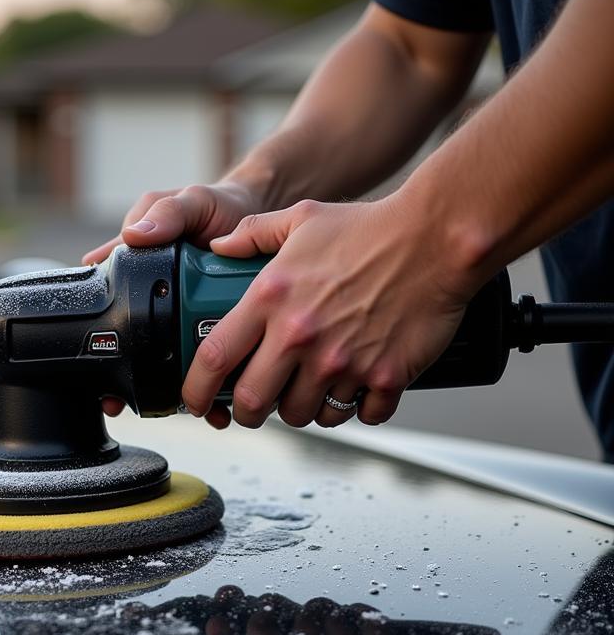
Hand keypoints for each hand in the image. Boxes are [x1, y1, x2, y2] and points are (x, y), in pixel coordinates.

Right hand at [87, 180, 262, 426]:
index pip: (105, 308)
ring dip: (181, 394)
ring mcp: (186, 324)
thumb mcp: (192, 203)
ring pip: (172, 370)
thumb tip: (134, 235)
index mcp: (139, 271)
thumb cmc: (221, 208)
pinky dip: (215, 390)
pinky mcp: (218, 336)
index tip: (101, 372)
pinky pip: (211, 371)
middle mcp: (157, 304)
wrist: (268, 225)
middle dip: (135, 384)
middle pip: (137, 352)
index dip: (99, 343)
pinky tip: (221, 405)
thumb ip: (166, 213)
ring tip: (193, 409)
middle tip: (139, 400)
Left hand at [183, 195, 481, 428]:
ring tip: (309, 391)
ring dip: (301, 410)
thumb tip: (219, 247)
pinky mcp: (384, 376)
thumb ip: (253, 234)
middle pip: (253, 402)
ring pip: (303, 415)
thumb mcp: (302, 218)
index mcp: (271, 299)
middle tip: (254, 406)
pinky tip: (357, 390)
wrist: (438, 237)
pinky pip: (359, 416)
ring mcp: (343, 361)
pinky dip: (355, 410)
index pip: (213, 359)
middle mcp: (301, 336)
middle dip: (247, 412)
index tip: (195, 401)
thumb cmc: (371, 228)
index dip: (195, 390)